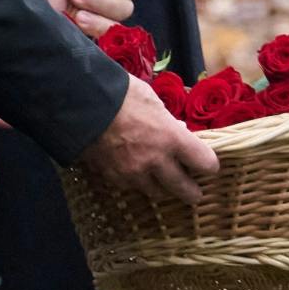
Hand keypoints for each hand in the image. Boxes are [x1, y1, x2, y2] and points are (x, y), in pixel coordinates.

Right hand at [80, 73, 216, 204]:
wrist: (79, 104)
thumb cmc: (121, 94)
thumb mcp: (153, 101)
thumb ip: (168, 121)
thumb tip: (178, 130)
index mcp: (172, 138)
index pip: (205, 163)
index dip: (209, 166)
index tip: (208, 166)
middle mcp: (156, 161)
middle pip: (184, 189)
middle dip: (191, 193)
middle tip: (195, 194)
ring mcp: (132, 172)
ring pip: (155, 192)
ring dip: (162, 189)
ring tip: (164, 184)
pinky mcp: (111, 177)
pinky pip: (130, 187)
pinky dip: (136, 183)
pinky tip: (136, 175)